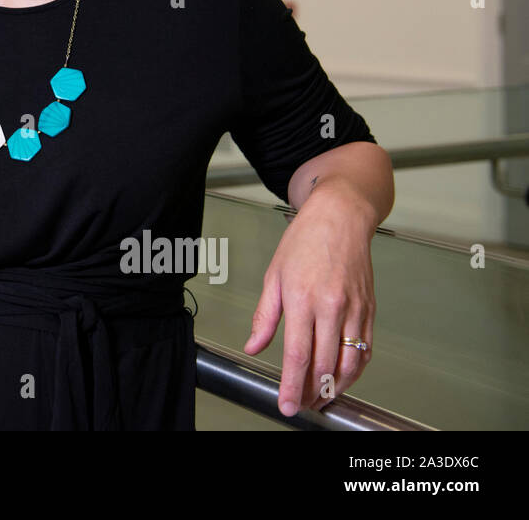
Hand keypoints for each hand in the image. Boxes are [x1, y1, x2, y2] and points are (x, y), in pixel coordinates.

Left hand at [242, 179, 376, 416]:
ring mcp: (355, 310)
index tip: (286, 404)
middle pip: (324, 364)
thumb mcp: (273, 276)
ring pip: (350, 362)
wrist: (340, 218)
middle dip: (313, 392)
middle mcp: (332, 307)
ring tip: (322, 397)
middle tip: (303, 405)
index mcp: (302, 299)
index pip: (298, 355)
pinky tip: (342, 376)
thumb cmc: (304, 241)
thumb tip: (254, 346)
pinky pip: (366, 349)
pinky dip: (356, 369)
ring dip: (336, 386)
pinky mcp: (370, 310)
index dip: (292, 385)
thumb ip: (264, 317)